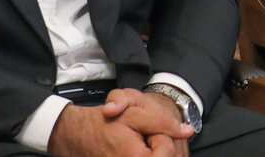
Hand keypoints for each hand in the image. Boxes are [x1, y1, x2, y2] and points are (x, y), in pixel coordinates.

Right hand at [48, 98, 185, 156]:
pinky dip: (148, 154)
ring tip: (140, 142)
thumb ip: (163, 123)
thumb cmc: (105, 122)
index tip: (151, 132)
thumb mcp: (135, 112)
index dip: (164, 138)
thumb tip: (187, 131)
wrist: (76, 136)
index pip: (168, 152)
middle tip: (145, 138)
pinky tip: (139, 148)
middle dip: (160, 147)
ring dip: (156, 151)